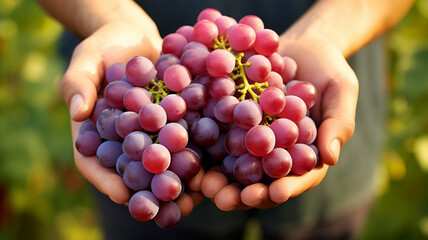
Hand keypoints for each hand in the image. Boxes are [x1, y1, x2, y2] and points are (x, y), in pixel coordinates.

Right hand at [64, 21, 203, 214]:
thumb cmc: (104, 46)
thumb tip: (77, 112)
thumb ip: (78, 84)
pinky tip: (212, 164)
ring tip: (195, 196)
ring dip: (178, 180)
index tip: (123, 196)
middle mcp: (125, 139)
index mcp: (97, 133)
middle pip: (133, 171)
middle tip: (165, 208)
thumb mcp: (86, 60)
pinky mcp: (175, 122)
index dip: (107, 180)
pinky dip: (196, 152)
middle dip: (149, 191)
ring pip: (162, 162)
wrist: (138, 37)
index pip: (94, 163)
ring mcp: (152, 133)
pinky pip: (184, 139)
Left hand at [201, 36, 358, 209]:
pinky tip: (190, 153)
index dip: (287, 187)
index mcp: (305, 153)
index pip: (298, 178)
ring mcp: (251, 139)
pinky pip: (218, 138)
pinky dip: (205, 148)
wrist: (299, 47)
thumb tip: (331, 158)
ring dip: (219, 179)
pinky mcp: (231, 122)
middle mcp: (275, 152)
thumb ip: (338, 123)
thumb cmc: (328, 69)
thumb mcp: (341, 90)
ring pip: (235, 166)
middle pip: (262, 181)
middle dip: (244, 193)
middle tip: (226, 200)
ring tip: (205, 186)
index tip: (276, 194)